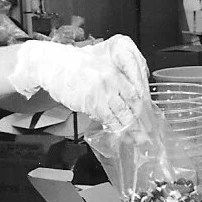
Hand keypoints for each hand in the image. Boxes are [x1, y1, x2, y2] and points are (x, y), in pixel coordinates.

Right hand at [8, 40, 144, 130]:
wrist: (54, 65)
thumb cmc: (76, 65)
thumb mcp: (102, 64)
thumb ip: (118, 78)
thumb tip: (132, 97)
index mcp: (117, 68)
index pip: (136, 91)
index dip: (143, 107)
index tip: (147, 117)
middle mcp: (112, 78)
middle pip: (132, 104)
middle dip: (139, 120)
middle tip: (145, 132)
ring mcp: (102, 90)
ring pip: (121, 113)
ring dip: (129, 128)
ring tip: (135, 138)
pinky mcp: (90, 101)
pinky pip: (106, 118)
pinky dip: (113, 126)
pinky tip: (117, 131)